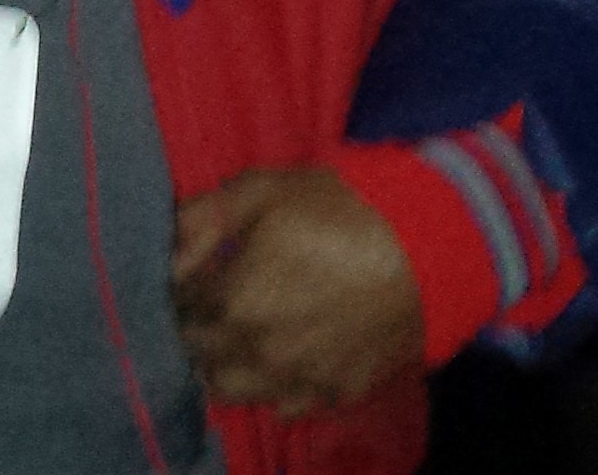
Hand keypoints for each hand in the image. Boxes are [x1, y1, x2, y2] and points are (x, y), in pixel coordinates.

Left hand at [171, 168, 419, 415]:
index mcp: (233, 302)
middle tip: (204, 302)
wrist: (434, 247)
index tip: (186, 273)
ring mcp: (298, 379)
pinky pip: (281, 405)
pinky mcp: (335, 392)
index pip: (175, 306)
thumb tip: (162, 246)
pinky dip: (268, 387)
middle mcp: (258, 352)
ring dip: (221, 363)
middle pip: (195, 351)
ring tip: (232, 335)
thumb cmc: (343, 209)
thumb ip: (200, 220)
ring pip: (229, 389)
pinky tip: (274, 360)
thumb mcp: (262, 191)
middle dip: (191, 325)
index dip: (174, 288)